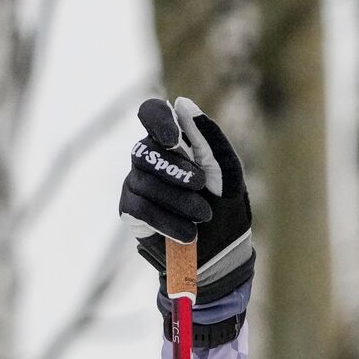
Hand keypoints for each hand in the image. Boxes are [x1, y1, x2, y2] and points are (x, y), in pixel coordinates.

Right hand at [119, 97, 253, 300]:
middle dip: (176, 170)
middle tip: (202, 186)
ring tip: (202, 216)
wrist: (221, 255)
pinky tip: (187, 233)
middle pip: (145, 150)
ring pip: (144, 181)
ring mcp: (138, 183)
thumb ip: (209, 138)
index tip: (175, 138)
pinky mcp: (131, 210)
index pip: (152, 113)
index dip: (157, 120)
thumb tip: (182, 103)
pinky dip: (167, 221)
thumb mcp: (228, 173)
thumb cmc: (226, 209)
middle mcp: (152, 159)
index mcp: (176, 142)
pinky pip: (139, 208)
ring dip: (179, 201)